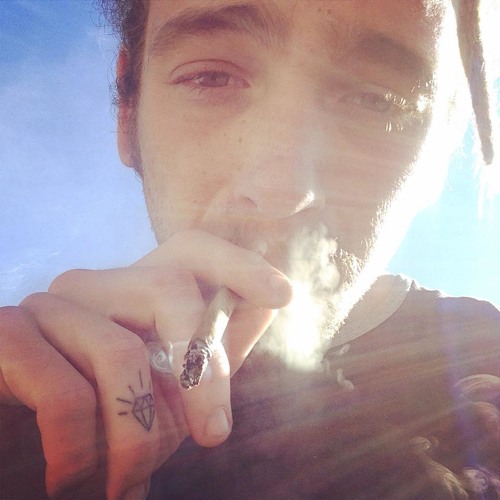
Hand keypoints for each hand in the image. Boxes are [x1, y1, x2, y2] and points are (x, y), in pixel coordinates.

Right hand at [0, 230, 291, 498]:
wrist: (33, 457)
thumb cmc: (107, 423)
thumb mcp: (171, 387)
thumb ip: (215, 343)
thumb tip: (268, 303)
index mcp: (135, 290)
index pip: (191, 250)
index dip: (238, 264)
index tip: (282, 294)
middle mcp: (93, 286)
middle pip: (170, 286)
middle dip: (203, 367)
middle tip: (214, 437)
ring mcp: (49, 307)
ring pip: (121, 350)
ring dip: (138, 434)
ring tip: (128, 484)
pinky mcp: (7, 337)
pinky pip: (65, 392)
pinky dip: (80, 450)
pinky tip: (78, 481)